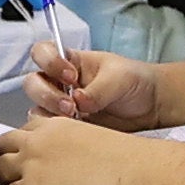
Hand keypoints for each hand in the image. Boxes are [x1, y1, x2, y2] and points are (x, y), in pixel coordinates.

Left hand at [0, 113, 139, 184]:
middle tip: (7, 171)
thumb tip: (75, 161)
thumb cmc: (124, 160)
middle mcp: (37, 141)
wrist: (127, 174)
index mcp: (55, 126)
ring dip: (0, 178)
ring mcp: (30, 165)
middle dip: (3, 156)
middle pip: (4, 144)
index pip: (26, 130)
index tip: (24, 154)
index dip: (22, 144)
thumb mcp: (93, 139)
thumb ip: (75, 145)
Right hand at [29, 43, 158, 128]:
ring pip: (37, 108)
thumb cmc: (135, 81)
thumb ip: (98, 89)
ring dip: (50, 113)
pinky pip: (48, 130)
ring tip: (75, 118)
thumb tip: (78, 101)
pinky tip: (75, 130)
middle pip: (33, 83)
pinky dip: (54, 131)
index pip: (43, 53)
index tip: (70, 74)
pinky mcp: (67, 127)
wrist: (151, 106)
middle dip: (47, 94)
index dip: (49, 62)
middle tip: (70, 104)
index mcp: (70, 61)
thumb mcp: (119, 78)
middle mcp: (60, 82)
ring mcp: (62, 105)